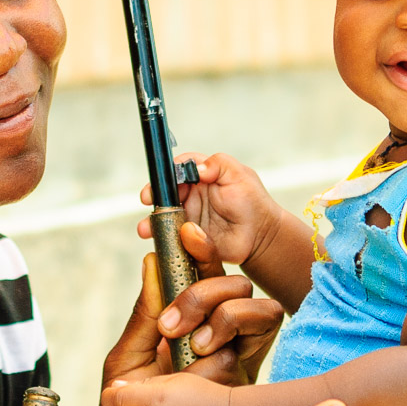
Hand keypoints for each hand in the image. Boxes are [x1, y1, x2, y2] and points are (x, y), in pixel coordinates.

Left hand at [96, 225, 282, 405]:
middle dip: (206, 291)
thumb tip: (152, 260)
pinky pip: (261, 343)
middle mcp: (219, 334)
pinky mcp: (250, 381)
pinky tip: (207, 362)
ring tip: (194, 345)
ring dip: (226, 316)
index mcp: (187, 322)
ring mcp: (238, 356)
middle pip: (235, 285)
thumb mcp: (127, 361)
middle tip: (172, 325)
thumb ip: (145, 315)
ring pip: (259, 309)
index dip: (200, 249)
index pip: (202, 274)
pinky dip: (233, 344)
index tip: (185, 232)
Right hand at [140, 152, 284, 270]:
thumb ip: (218, 164)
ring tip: (146, 229)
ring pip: (162, 216)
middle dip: (152, 197)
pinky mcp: (187, 237)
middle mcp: (189, 195)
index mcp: (199, 177)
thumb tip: (196, 168)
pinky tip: (158, 241)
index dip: (165, 174)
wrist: (260, 237)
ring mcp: (186, 216)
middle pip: (163, 192)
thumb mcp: (239, 175)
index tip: (160, 182)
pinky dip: (161, 239)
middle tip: (147, 202)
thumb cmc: (252, 202)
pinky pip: (170, 236)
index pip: (176, 170)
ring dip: (151, 221)